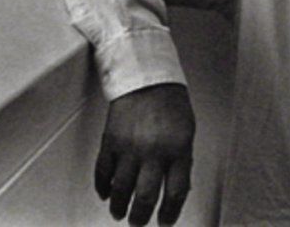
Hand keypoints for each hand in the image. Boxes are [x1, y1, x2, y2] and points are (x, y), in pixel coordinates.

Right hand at [95, 83, 194, 224]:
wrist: (147, 77)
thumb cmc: (170, 103)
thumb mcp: (186, 133)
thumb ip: (181, 162)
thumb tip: (174, 191)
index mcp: (178, 150)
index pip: (175, 193)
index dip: (170, 213)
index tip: (164, 222)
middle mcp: (153, 152)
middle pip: (146, 197)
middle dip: (141, 217)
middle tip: (138, 223)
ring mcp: (129, 147)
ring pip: (122, 189)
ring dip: (119, 207)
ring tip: (119, 214)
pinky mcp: (110, 141)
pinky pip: (103, 171)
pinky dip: (103, 186)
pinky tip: (105, 194)